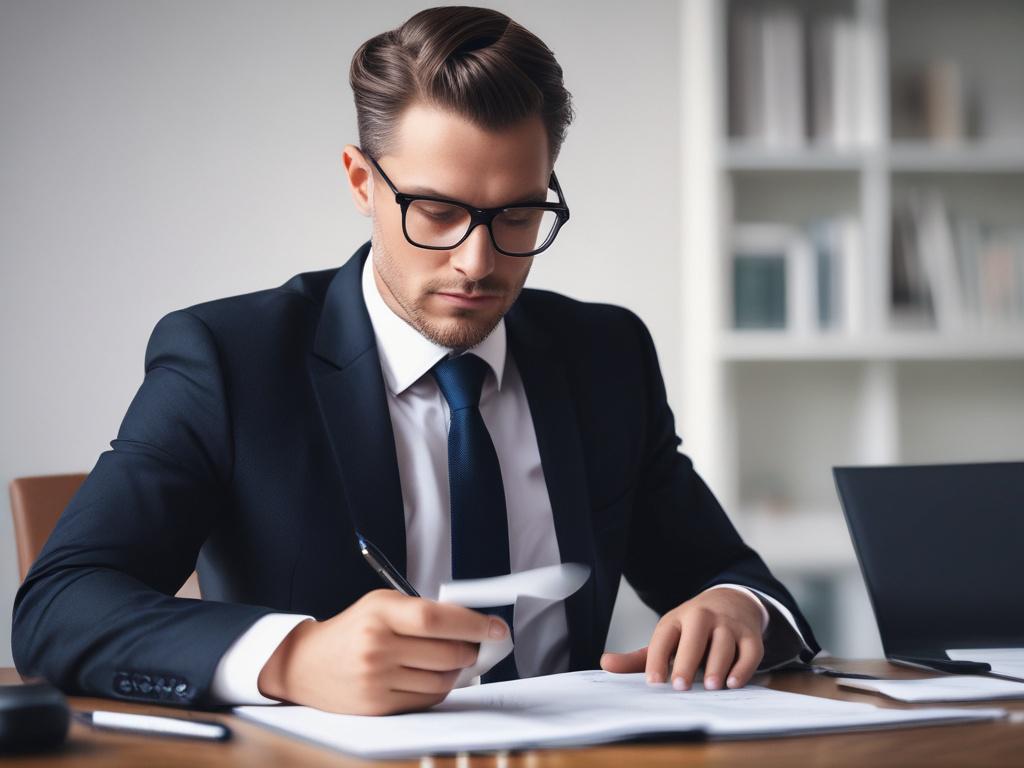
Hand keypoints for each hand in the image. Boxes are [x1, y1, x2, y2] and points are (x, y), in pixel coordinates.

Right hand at [256, 589, 507, 714]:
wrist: (306, 663)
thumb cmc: (353, 629)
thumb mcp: (381, 604)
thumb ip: (423, 610)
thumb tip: (472, 625)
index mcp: (381, 613)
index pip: (437, 619)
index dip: (473, 624)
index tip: (497, 629)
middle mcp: (377, 645)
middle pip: (446, 653)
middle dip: (471, 650)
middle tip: (477, 646)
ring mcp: (377, 679)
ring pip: (442, 680)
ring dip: (457, 672)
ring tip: (452, 660)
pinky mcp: (378, 705)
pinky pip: (427, 700)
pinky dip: (439, 689)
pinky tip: (433, 677)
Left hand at [599, 588, 763, 690]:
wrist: (731, 603)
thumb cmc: (692, 631)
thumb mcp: (667, 638)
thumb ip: (639, 658)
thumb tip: (605, 665)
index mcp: (677, 619)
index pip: (664, 636)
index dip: (657, 659)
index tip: (654, 683)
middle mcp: (702, 617)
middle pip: (695, 634)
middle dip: (688, 660)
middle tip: (681, 686)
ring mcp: (728, 624)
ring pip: (724, 642)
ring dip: (718, 665)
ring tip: (711, 687)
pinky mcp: (750, 635)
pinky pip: (750, 651)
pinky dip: (744, 667)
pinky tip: (734, 682)